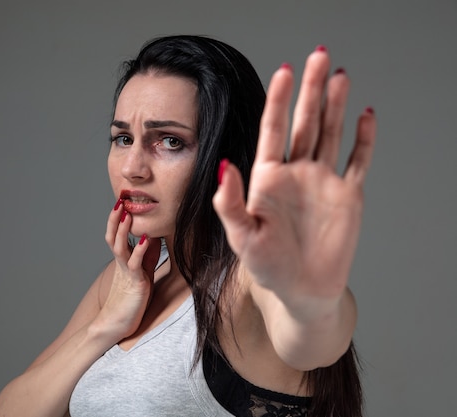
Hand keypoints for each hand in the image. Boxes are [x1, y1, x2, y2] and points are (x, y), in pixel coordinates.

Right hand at [95, 200, 160, 340]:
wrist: (115, 325)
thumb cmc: (130, 301)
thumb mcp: (142, 273)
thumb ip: (146, 255)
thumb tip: (152, 236)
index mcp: (123, 260)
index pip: (117, 234)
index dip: (118, 218)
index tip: (122, 200)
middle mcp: (121, 263)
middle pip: (113, 235)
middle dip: (116, 217)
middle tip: (119, 198)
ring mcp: (126, 272)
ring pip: (119, 246)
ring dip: (122, 228)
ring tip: (126, 212)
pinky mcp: (135, 283)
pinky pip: (135, 264)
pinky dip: (139, 250)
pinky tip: (144, 239)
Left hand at [213, 47, 375, 306]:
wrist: (301, 291)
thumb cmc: (267, 267)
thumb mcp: (242, 237)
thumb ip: (231, 203)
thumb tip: (224, 166)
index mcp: (267, 179)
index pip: (273, 131)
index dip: (279, 101)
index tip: (284, 71)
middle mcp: (295, 173)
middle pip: (304, 123)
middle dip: (311, 90)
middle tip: (318, 56)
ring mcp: (322, 182)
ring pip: (329, 134)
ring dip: (335, 106)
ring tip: (339, 75)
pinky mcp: (347, 196)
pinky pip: (357, 161)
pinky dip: (363, 140)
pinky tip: (365, 115)